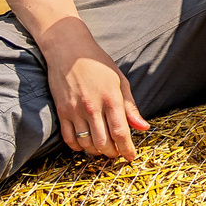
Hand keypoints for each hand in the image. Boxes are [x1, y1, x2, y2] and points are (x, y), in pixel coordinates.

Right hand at [43, 19, 149, 159]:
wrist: (68, 50)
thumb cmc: (98, 63)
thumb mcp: (120, 81)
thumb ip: (131, 107)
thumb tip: (144, 127)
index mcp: (111, 99)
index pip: (121, 133)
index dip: (127, 149)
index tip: (131, 156)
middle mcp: (93, 107)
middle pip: (104, 143)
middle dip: (113, 153)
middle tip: (117, 153)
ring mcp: (75, 111)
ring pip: (87, 144)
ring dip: (96, 152)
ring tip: (103, 150)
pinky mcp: (62, 111)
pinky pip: (69, 138)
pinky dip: (78, 147)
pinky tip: (85, 145)